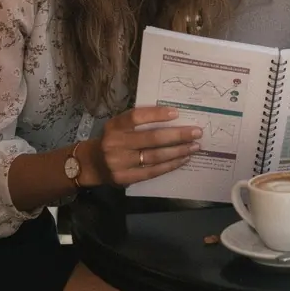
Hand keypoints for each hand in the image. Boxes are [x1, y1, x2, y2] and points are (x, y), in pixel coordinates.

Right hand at [82, 106, 202, 186]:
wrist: (92, 164)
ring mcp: (119, 163)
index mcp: (114, 126)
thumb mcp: (119, 126)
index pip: (136, 117)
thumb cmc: (113, 140)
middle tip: (197, 132)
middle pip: (151, 138)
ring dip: (178, 151)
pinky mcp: (125, 178)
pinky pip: (152, 171)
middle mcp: (115, 143)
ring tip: (195, 146)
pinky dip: (170, 165)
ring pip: (155, 156)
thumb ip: (139, 121)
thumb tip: (174, 117)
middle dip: (178, 135)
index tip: (176, 113)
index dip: (156, 114)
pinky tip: (183, 159)